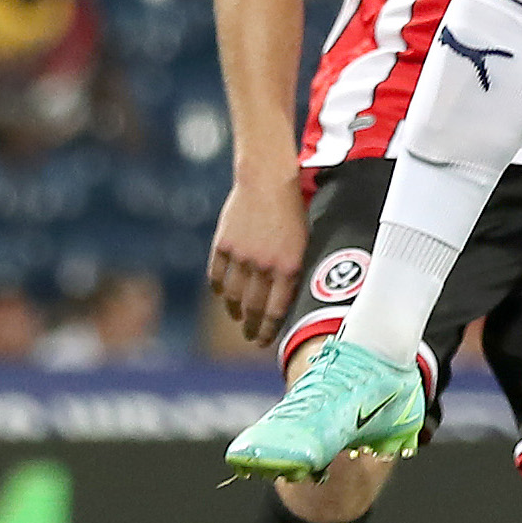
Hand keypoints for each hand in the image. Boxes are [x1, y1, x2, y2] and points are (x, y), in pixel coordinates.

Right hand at [209, 171, 308, 346]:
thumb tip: (287, 301)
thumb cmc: (292, 209)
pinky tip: (224, 294)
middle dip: (251, 327)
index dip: (267, 331)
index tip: (264, 342)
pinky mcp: (223, 245)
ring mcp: (241, 256)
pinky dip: (220, 289)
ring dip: (235, 311)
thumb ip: (293, 270)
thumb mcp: (304, 241)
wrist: (267, 180)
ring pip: (233, 296)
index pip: (275, 311)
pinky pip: (217, 276)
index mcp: (289, 266)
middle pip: (253, 308)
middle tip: (250, 336)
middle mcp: (264, 265)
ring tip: (238, 317)